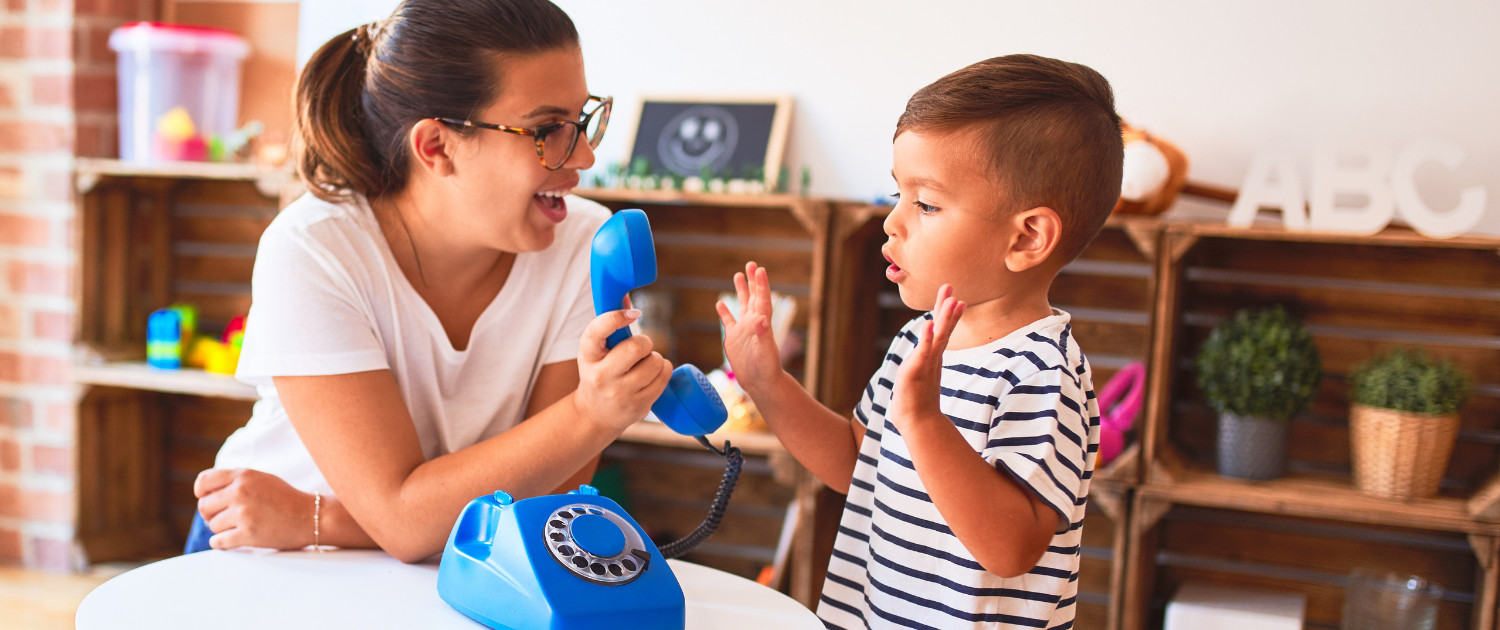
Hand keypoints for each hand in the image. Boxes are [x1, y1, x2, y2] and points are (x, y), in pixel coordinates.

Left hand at [194, 468, 316, 549]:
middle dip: (211, 514)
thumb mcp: (261, 479)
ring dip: (222, 529)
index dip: (201, 493)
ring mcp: (243, 514)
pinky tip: (235, 538)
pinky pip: (218, 541)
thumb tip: (206, 494)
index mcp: (243, 476)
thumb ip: (236, 482)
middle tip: (225, 518)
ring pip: (212, 525)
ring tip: (240, 527)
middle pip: (203, 506)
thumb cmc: (286, 499)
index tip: (209, 500)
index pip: (204, 481)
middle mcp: (240, 492)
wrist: (311, 516)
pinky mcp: (248, 534)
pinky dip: (223, 542)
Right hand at [575, 300, 672, 432]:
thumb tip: (625, 295)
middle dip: (645, 343)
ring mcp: (620, 393)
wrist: (595, 413)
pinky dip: (663, 370)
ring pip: (654, 363)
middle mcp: (601, 376)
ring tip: (645, 363)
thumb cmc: (599, 371)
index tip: (635, 314)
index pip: (597, 331)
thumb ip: (610, 325)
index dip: (616, 317)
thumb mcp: (595, 350)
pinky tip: (652, 374)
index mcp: (587, 356)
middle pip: (635, 348)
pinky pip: (663, 377)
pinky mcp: (638, 405)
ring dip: (656, 358)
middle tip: (642, 347)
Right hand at [716, 262, 783, 395]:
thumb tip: (762, 319)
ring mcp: (743, 330)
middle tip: (751, 264)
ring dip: (741, 291)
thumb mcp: (765, 352)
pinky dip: (725, 312)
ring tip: (738, 275)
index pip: (762, 299)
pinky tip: (720, 303)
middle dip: (752, 281)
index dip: (761, 284)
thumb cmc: (766, 369)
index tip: (759, 269)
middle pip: (753, 297)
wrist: (760, 383)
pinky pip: (728, 321)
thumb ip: (763, 335)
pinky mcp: (734, 339)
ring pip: (742, 305)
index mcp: (762, 323)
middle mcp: (753, 323)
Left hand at [891, 284, 964, 431]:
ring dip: (943, 319)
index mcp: (932, 357)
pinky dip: (925, 339)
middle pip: (942, 330)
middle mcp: (932, 358)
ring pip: (937, 338)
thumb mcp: (920, 376)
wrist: (918, 423)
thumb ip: (923, 364)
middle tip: (951, 289)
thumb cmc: (917, 400)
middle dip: (947, 309)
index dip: (947, 314)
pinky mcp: (916, 372)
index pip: (941, 331)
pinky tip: (927, 325)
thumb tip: (925, 359)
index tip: (954, 296)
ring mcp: (926, 365)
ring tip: (950, 301)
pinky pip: (922, 353)